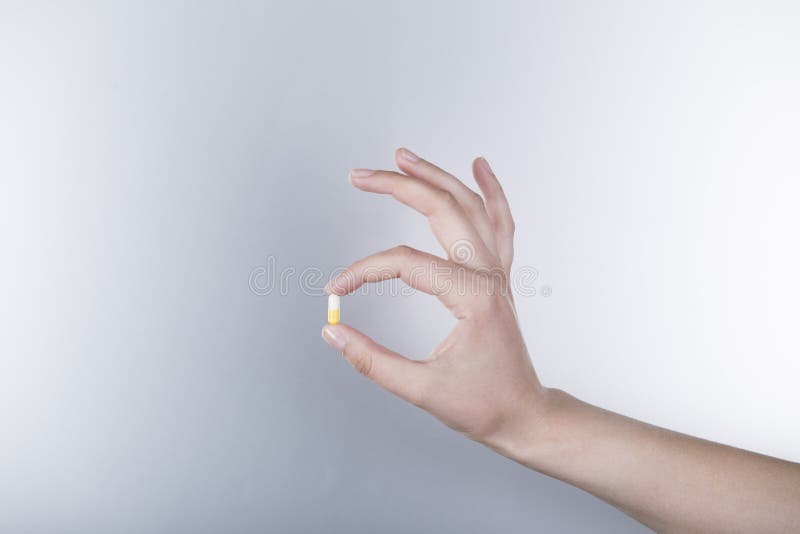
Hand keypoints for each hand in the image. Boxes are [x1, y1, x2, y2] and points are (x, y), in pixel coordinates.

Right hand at [322, 148, 547, 446]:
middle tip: (360, 175)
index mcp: (472, 297)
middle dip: (397, 186)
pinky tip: (480, 166)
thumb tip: (333, 333)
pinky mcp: (499, 275)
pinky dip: (491, 191)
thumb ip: (372, 361)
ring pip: (470, 206)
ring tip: (404, 157)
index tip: (336, 290)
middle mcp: (488, 274)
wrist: (525, 414)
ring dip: (436, 176)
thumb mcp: (422, 389)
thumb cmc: (483, 405)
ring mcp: (498, 270)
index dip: (363, 271)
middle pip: (442, 210)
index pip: (405, 263)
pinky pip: (501, 222)